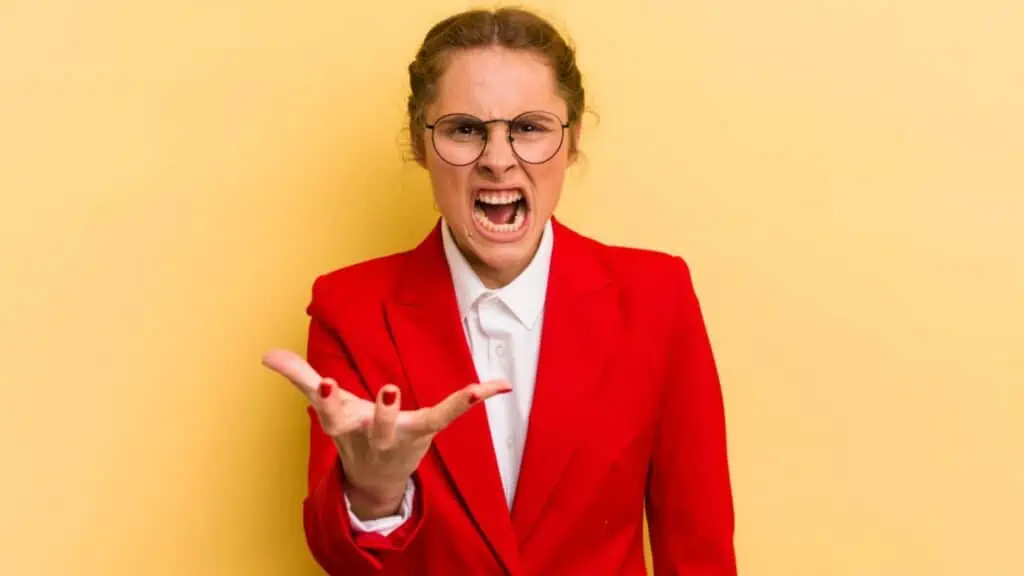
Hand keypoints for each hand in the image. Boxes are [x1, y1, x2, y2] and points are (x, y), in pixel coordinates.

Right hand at [261, 349, 510, 518]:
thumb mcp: (325, 405)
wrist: (374, 477)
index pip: (332, 413)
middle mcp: (374, 436)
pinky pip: (449, 414)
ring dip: (436, 410)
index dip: (326, 396)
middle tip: (388, 390)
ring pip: (411, 426)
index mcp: (345, 426)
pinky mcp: (425, 430)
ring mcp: (403, 436)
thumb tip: (266, 354)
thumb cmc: (350, 431)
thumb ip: (299, 377)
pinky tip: (499, 384)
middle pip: (377, 427)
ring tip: (458, 390)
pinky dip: (474, 398)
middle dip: (382, 412)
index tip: (324, 381)